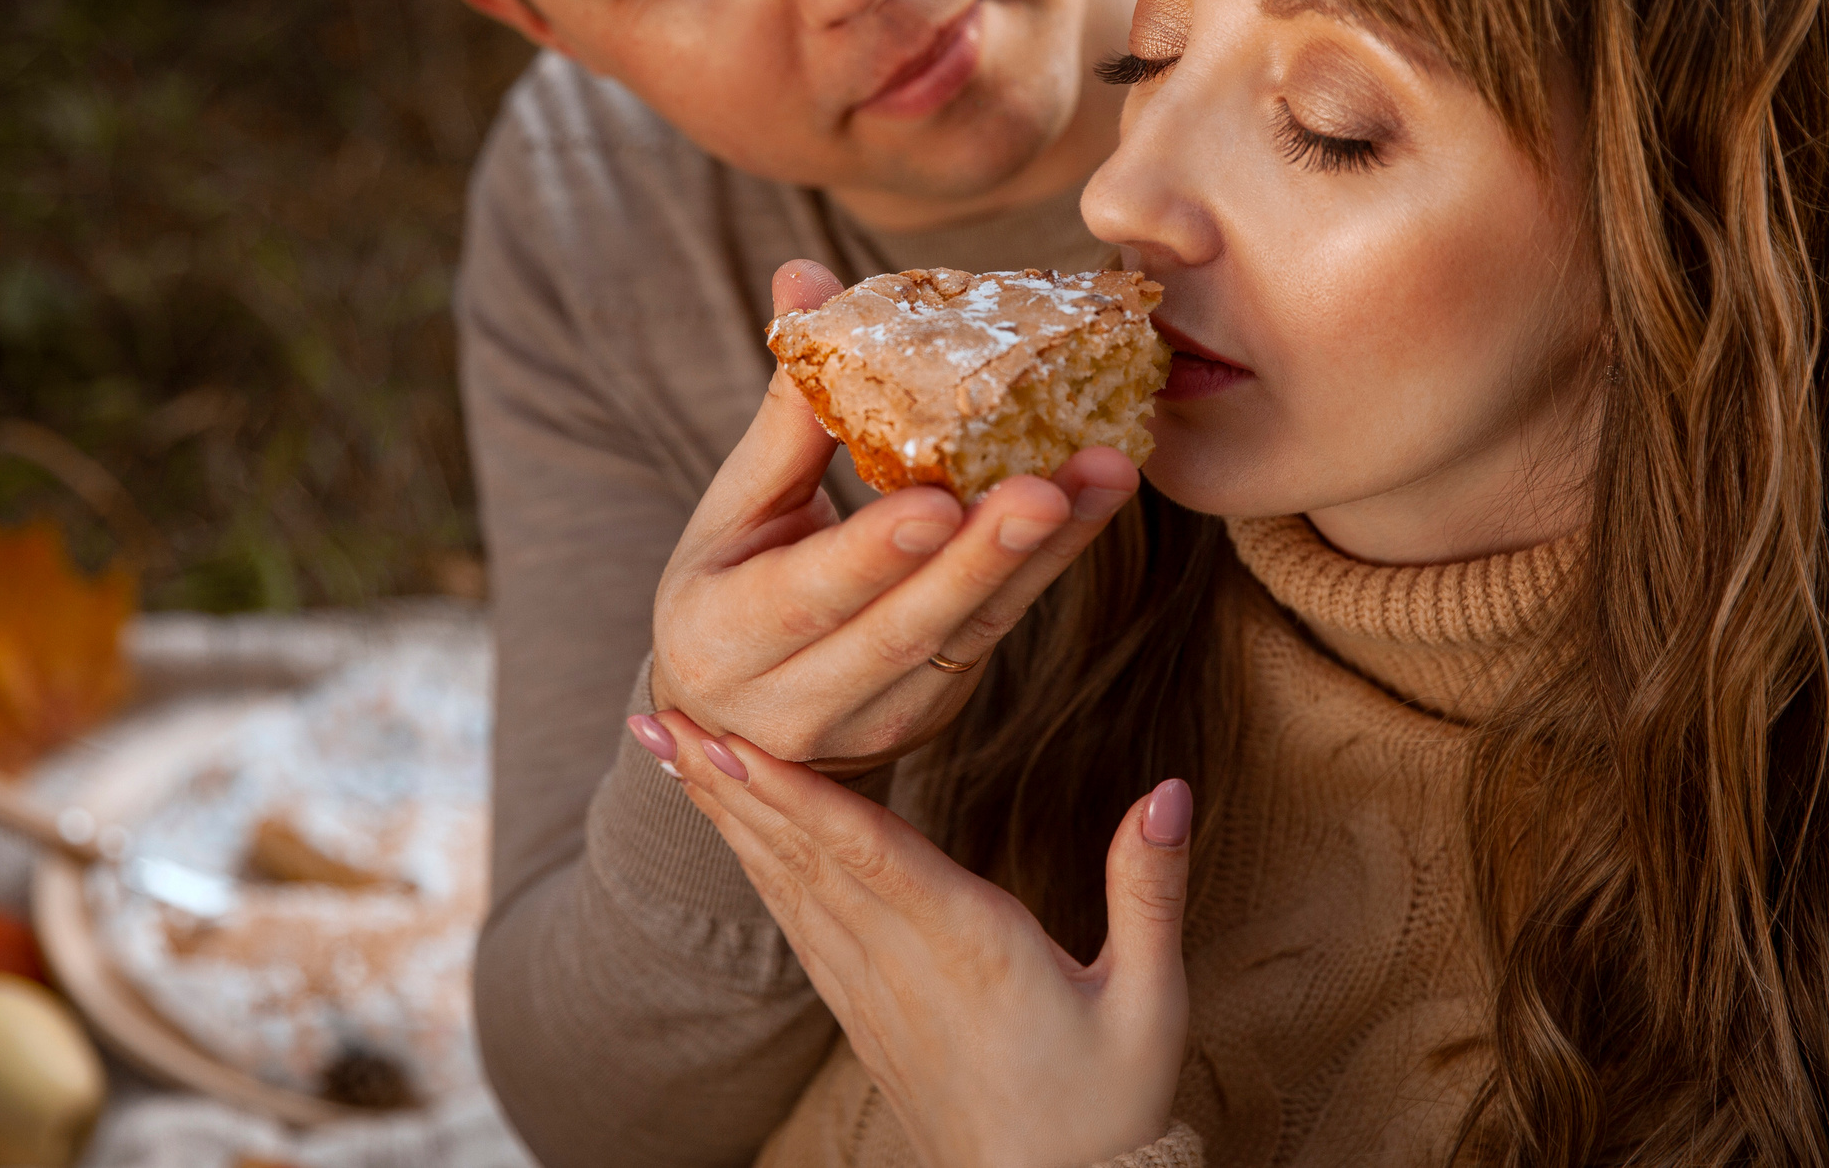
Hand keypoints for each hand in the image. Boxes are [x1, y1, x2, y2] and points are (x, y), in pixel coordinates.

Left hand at [639, 710, 1191, 1167]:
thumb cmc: (1108, 1110)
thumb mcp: (1150, 1002)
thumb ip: (1148, 891)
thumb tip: (1170, 789)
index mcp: (967, 947)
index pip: (865, 853)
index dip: (793, 793)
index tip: (728, 739)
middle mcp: (902, 965)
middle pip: (800, 856)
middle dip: (727, 783)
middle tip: (657, 717)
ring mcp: (873, 994)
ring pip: (787, 887)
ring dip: (728, 817)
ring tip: (674, 755)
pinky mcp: (867, 1015)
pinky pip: (798, 926)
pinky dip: (759, 868)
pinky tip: (736, 835)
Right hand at [647, 259, 1139, 773]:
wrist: (747, 706)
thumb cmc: (733, 579)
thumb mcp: (737, 507)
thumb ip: (785, 410)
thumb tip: (804, 276)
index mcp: (722, 639)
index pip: (804, 597)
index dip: (871, 552)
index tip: (934, 501)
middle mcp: (798, 699)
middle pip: (904, 626)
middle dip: (983, 558)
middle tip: (1048, 489)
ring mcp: (879, 715)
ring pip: (972, 630)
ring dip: (1044, 553)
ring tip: (1105, 476)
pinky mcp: (941, 703)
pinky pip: (1002, 626)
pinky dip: (1051, 562)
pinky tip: (1097, 499)